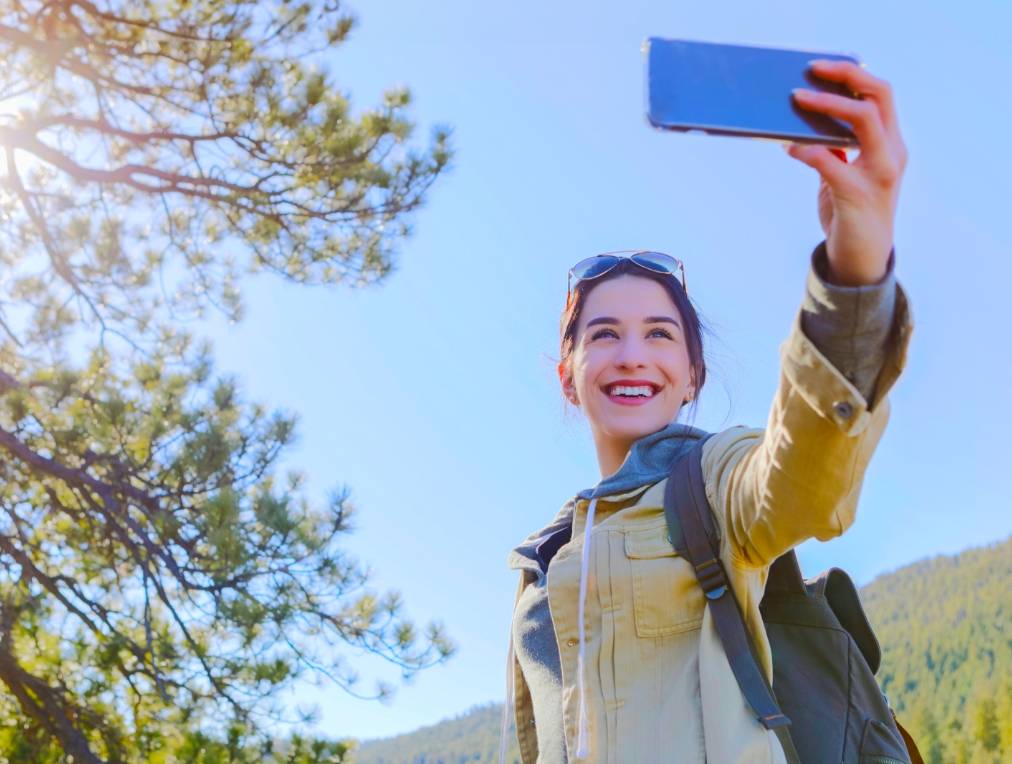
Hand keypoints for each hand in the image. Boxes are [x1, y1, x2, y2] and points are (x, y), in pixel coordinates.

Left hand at [785, 60, 907, 285]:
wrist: (861, 258)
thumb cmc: (850, 213)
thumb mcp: (843, 175)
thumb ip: (832, 150)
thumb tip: (799, 126)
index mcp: (890, 145)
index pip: (880, 95)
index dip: (854, 75)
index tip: (824, 66)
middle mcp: (892, 153)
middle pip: (879, 96)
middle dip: (846, 77)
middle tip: (811, 71)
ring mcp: (879, 173)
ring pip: (863, 119)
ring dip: (827, 106)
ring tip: (796, 98)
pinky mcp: (857, 195)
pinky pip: (830, 162)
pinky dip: (806, 151)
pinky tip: (788, 148)